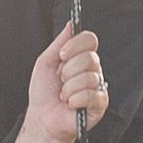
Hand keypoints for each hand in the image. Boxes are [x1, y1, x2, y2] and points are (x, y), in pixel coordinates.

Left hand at [25, 24, 109, 142]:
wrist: (42, 118)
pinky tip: (71, 105)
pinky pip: (91, 95)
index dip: (76, 45)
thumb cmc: (43, 91)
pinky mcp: (100, 104)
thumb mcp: (46, 62)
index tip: (62, 55)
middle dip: (68, 70)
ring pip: (89, 77)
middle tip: (61, 80)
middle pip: (90, 58)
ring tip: (64, 96)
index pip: (90, 39)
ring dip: (68, 89)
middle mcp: (93, 70)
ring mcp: (98, 86)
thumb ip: (59, 42)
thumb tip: (71, 24)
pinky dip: (75, 100)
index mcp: (81, 57)